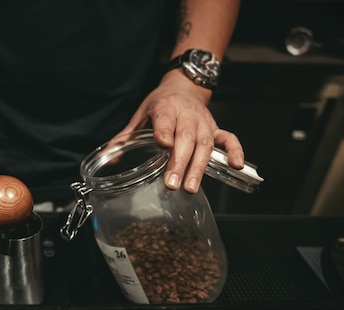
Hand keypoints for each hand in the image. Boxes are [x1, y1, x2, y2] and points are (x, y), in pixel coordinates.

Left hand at [112, 72, 244, 193]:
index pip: (165, 120)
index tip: (162, 146)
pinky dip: (235, 151)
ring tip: (190, 187)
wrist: (183, 87)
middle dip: (179, 162)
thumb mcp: (140, 116)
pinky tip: (236, 167)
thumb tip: (107, 156)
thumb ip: (124, 137)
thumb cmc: (159, 105)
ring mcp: (204, 122)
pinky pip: (229, 139)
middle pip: (185, 138)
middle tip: (172, 184)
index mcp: (165, 108)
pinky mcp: (215, 129)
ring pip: (204, 144)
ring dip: (199, 167)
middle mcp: (186, 114)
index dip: (164, 132)